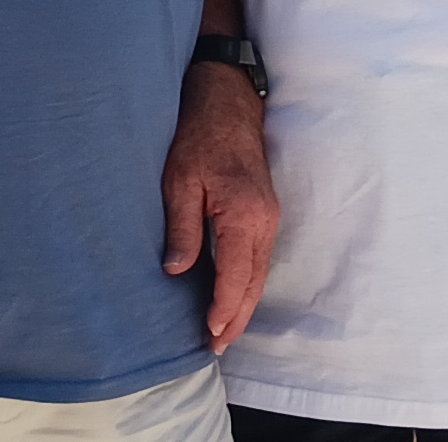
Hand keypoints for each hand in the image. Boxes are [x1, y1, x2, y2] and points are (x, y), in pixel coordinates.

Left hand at [161, 62, 277, 351]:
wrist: (227, 101)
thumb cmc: (198, 136)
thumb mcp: (179, 182)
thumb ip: (182, 229)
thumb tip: (177, 272)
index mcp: (244, 215)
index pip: (236, 276)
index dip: (223, 310)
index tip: (209, 335)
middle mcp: (264, 220)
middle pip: (254, 282)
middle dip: (237, 317)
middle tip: (217, 347)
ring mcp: (269, 215)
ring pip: (260, 272)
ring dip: (245, 304)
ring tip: (225, 331)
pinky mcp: (266, 211)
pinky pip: (260, 257)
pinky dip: (248, 282)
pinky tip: (234, 295)